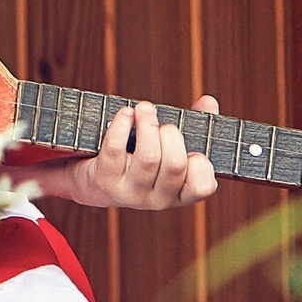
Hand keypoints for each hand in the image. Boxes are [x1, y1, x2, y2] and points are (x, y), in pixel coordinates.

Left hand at [4, 97, 220, 209]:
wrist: (93, 182)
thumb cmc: (138, 159)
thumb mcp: (167, 148)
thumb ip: (193, 127)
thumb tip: (209, 101)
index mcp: (179, 193)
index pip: (202, 187)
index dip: (202, 165)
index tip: (194, 149)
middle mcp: (157, 199)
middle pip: (174, 165)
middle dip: (171, 134)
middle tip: (163, 122)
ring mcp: (129, 193)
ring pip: (148, 158)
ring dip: (148, 125)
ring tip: (144, 108)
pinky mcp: (105, 181)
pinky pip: (115, 150)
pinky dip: (121, 125)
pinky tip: (125, 113)